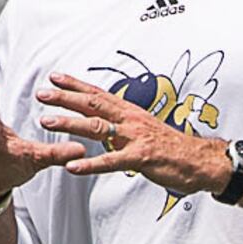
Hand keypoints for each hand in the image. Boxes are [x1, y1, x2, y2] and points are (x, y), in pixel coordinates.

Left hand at [35, 77, 231, 198]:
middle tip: (42, 94)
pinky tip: (72, 166)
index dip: (76, 84)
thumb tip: (103, 122)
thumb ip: (122, 125)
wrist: (200, 160)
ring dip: (70, 123)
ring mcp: (135, 138)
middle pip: (93, 104)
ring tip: (46, 123)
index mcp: (130, 112)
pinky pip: (111, 161)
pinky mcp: (140, 158)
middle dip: (65, 98)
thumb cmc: (171, 148)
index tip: (54, 77)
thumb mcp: (144, 130)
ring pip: (97, 127)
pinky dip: (90, 164)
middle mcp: (130, 120)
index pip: (99, 93)